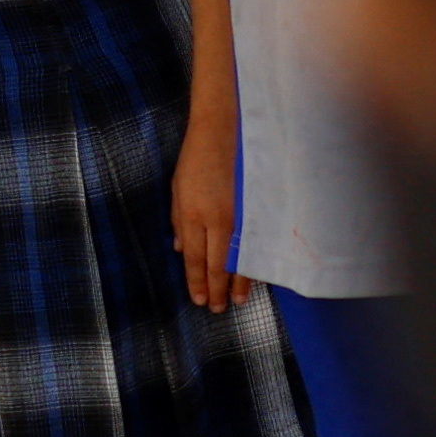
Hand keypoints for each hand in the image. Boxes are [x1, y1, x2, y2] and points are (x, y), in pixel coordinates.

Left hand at [172, 109, 239, 312]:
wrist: (225, 127)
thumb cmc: (197, 157)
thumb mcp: (178, 188)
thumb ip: (178, 221)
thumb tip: (180, 250)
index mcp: (193, 215)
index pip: (195, 258)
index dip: (197, 282)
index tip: (200, 300)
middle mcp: (217, 219)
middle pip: (217, 264)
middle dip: (217, 289)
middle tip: (219, 309)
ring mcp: (240, 213)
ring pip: (240, 257)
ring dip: (239, 282)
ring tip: (239, 300)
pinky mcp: (257, 206)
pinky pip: (256, 241)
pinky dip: (254, 260)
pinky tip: (256, 273)